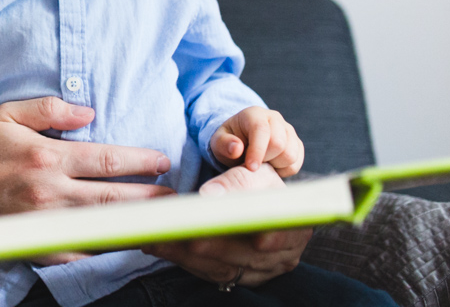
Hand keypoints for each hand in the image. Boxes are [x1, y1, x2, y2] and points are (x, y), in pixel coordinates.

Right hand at [0, 97, 173, 262]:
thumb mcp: (6, 115)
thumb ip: (48, 108)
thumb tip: (88, 111)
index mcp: (47, 158)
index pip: (108, 159)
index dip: (141, 159)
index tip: (162, 159)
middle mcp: (51, 193)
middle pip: (116, 196)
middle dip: (153, 196)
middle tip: (178, 195)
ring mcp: (48, 224)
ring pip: (106, 226)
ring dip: (139, 223)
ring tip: (165, 220)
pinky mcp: (43, 247)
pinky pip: (85, 249)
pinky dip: (109, 245)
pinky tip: (128, 240)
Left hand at [144, 164, 310, 286]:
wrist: (260, 199)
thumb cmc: (258, 183)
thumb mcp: (254, 173)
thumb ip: (234, 182)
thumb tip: (209, 196)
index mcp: (295, 228)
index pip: (272, 236)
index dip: (241, 235)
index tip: (211, 233)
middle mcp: (281, 256)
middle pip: (241, 256)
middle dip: (204, 245)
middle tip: (171, 233)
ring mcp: (260, 271)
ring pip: (221, 267)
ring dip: (184, 255)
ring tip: (154, 238)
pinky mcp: (238, 277)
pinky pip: (209, 272)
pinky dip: (182, 259)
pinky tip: (156, 245)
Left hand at [211, 107, 303, 176]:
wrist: (242, 141)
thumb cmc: (229, 141)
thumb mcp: (219, 142)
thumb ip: (224, 144)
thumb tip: (236, 149)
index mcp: (254, 114)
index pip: (261, 130)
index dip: (257, 150)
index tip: (251, 167)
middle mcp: (275, 119)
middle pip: (279, 144)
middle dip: (265, 159)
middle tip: (252, 163)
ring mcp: (288, 131)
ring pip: (290, 155)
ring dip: (275, 165)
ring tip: (261, 163)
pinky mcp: (296, 144)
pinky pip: (295, 163)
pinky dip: (283, 170)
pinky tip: (270, 166)